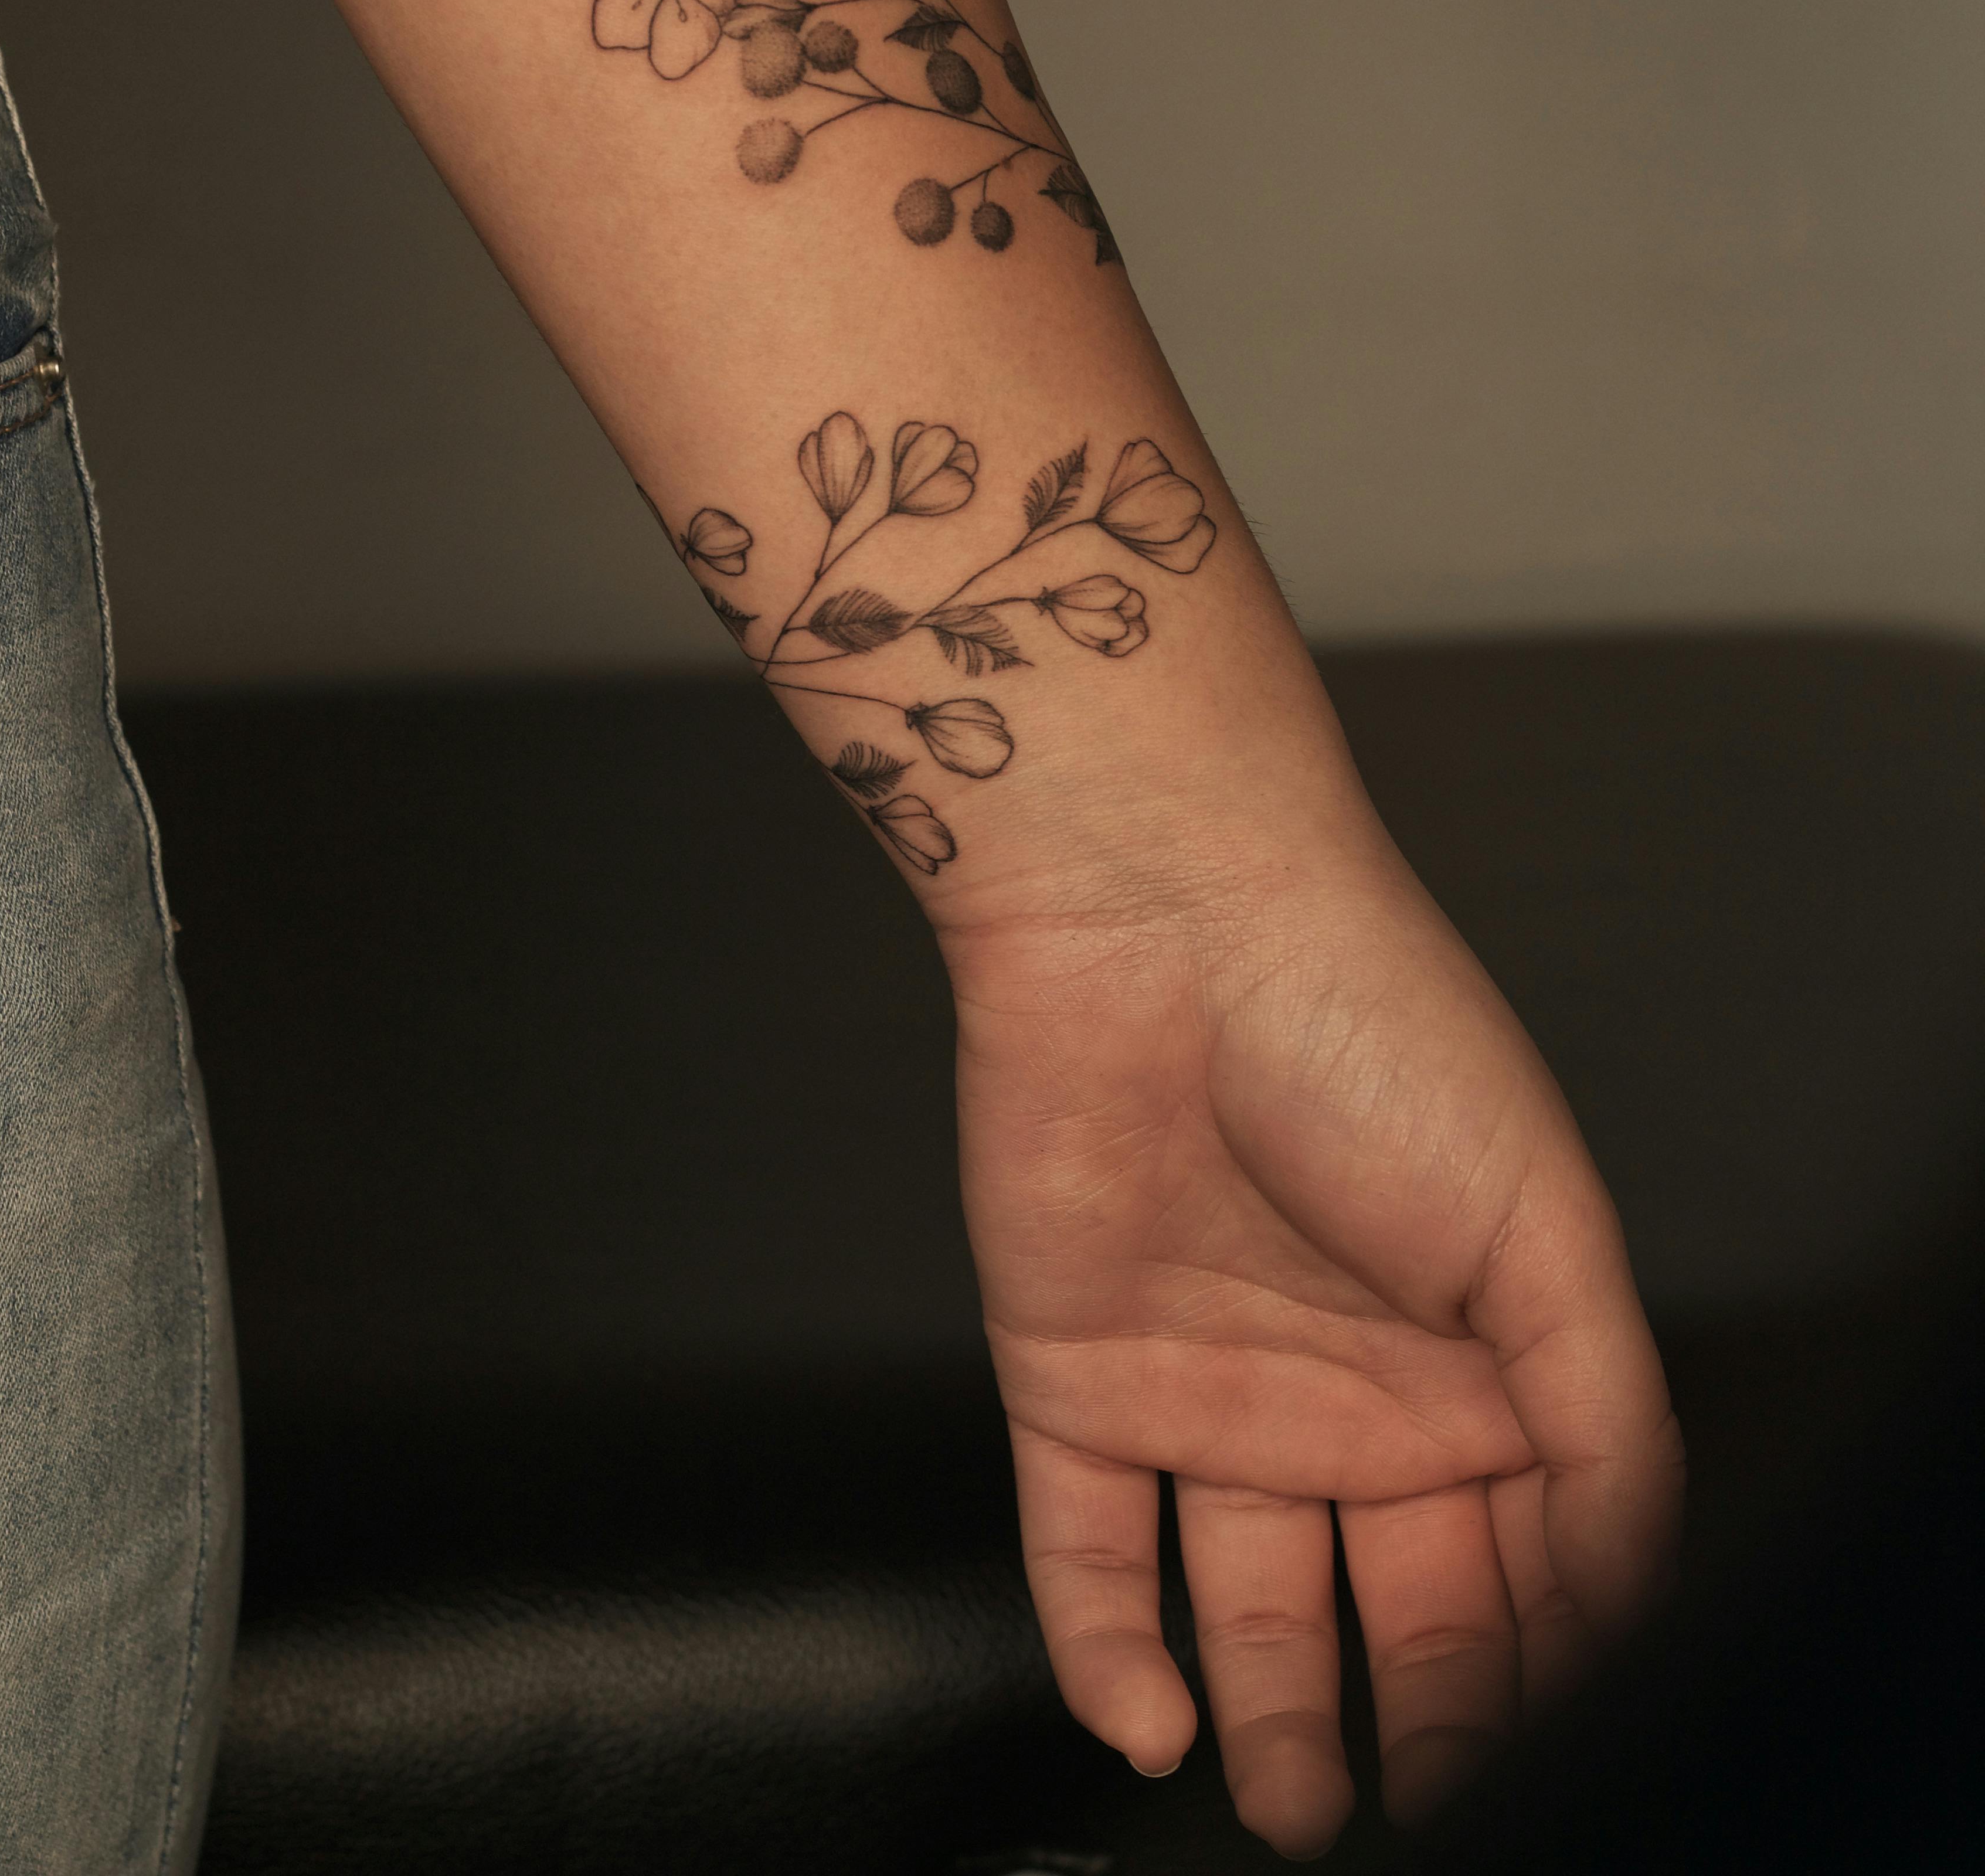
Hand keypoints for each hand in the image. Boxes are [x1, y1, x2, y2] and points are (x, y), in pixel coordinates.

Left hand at [936, 765, 1683, 1861]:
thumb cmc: (1369, 1027)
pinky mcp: (1074, 1375)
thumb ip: (1602, 1423)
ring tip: (1300, 1818)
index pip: (1519, 1560)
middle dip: (1419, 1725)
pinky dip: (1106, 1649)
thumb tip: (1631, 1588)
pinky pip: (1082, 1546)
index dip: (1537, 1667)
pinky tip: (1148, 1721)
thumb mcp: (1544, 1230)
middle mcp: (1344, 1385)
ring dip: (1271, 1722)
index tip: (1546, 1747)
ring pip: (1239, 1602)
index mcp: (1471, 1354)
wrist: (1162, 918)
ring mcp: (1205, 1387)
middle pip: (1389, 1604)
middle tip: (1427, 1813)